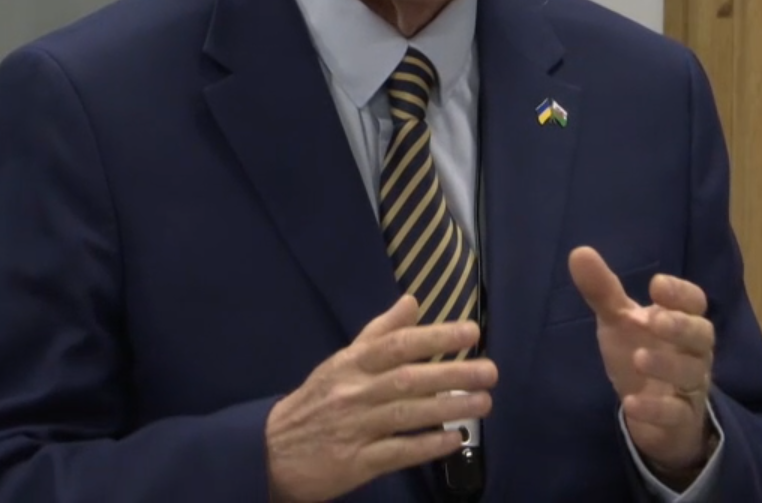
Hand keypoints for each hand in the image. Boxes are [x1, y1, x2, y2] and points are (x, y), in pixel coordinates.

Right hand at [264, 295, 496, 502]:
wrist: (271, 451)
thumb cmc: (315, 402)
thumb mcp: (341, 362)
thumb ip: (379, 333)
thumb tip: (413, 300)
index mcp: (351, 364)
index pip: (396, 344)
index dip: (434, 336)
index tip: (470, 332)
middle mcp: (354, 392)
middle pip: (408, 379)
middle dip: (452, 373)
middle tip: (490, 371)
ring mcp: (355, 428)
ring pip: (407, 415)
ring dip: (448, 408)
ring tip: (483, 403)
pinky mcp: (356, 462)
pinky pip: (397, 453)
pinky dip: (427, 446)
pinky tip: (455, 440)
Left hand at [568, 247, 716, 475]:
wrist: (654, 413)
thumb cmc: (641, 352)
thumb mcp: (620, 322)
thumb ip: (603, 291)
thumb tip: (578, 251)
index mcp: (683, 321)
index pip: (694, 302)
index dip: (680, 293)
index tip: (656, 285)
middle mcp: (694, 352)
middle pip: (701, 335)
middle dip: (680, 326)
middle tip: (653, 320)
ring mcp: (690, 387)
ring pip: (691, 375)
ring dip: (666, 365)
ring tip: (638, 358)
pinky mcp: (681, 419)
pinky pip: (676, 414)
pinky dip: (655, 409)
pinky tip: (630, 404)